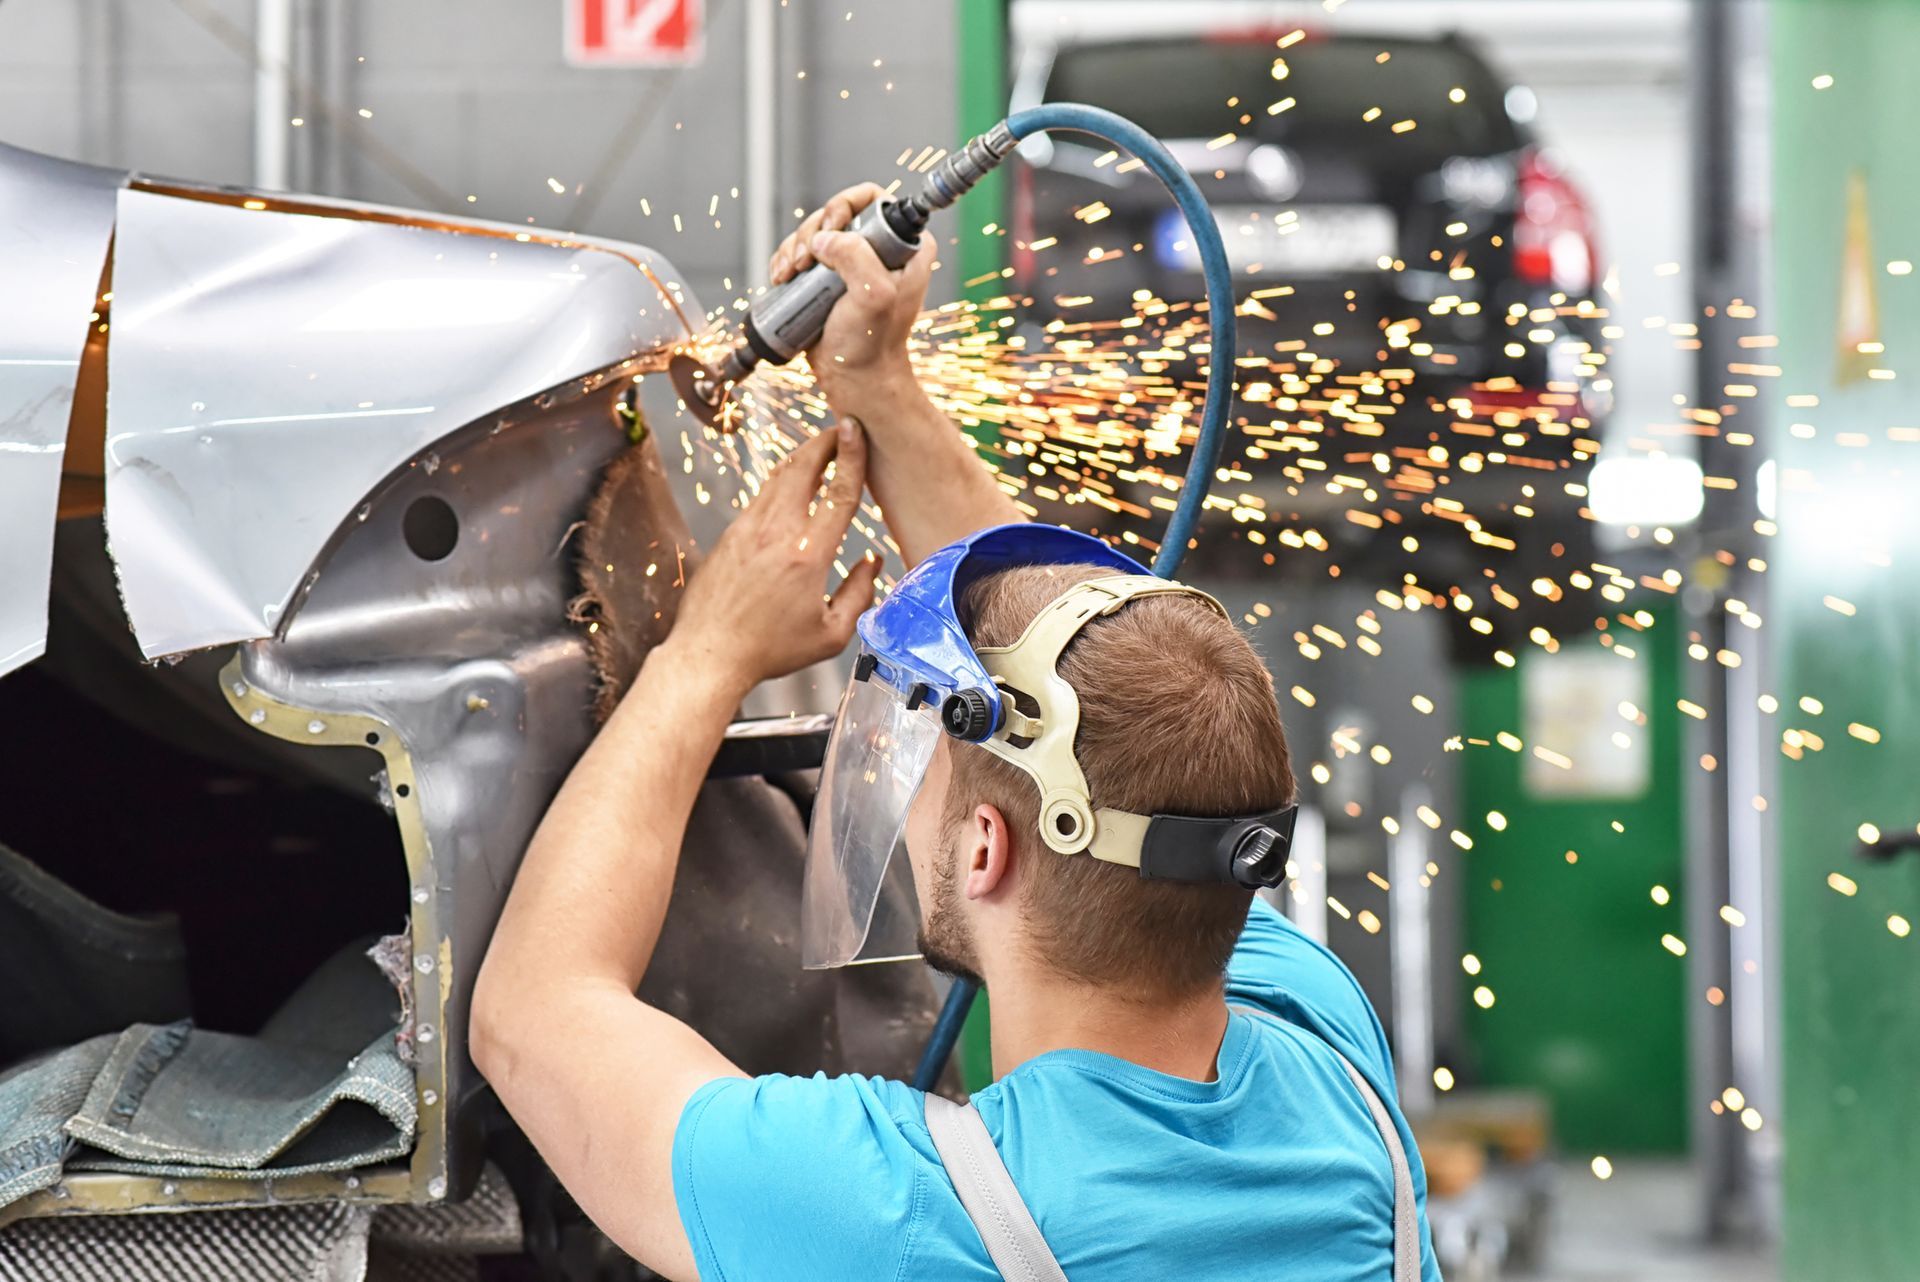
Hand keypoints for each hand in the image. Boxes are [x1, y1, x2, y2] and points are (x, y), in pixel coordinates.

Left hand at [668, 419, 881, 693]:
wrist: (709, 653)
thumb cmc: (770, 650)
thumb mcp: (831, 635)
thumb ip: (859, 595)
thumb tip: (872, 564)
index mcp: (807, 556)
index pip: (838, 493)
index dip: (852, 456)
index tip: (856, 430)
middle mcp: (775, 534)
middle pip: (803, 468)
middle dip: (824, 441)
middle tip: (841, 429)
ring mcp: (748, 530)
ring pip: (778, 477)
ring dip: (803, 457)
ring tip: (821, 449)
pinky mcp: (730, 535)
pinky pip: (761, 497)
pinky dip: (781, 481)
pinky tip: (791, 485)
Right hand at [768, 182, 935, 418]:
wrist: (854, 378)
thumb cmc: (872, 345)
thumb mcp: (873, 297)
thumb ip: (856, 257)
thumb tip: (823, 238)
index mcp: (906, 248)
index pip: (875, 199)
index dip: (845, 205)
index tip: (830, 231)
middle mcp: (882, 250)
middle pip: (837, 213)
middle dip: (812, 231)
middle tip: (804, 261)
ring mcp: (853, 263)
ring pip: (816, 232)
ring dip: (795, 248)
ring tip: (789, 273)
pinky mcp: (829, 278)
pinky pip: (803, 253)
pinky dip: (787, 259)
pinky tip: (781, 276)